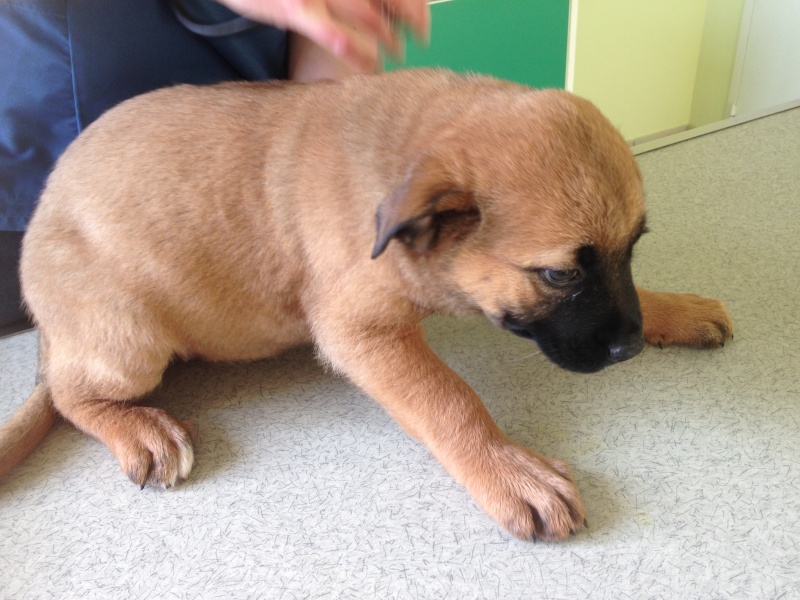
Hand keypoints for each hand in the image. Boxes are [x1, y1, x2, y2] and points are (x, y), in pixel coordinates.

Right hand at [219, 0, 430, 72]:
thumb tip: (376, 9)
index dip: (414, 1)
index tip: (423, 15)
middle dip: (413, 17)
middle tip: (421, 36)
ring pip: (370, 16)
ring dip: (389, 39)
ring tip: (396, 55)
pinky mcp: (297, 9)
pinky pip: (337, 36)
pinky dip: (358, 53)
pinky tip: (370, 67)